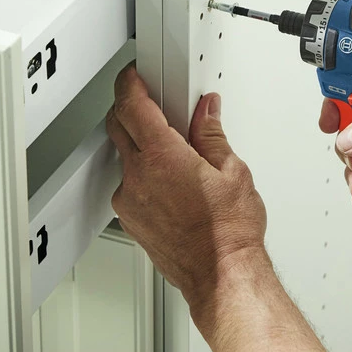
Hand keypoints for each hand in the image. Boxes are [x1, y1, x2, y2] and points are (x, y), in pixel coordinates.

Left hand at [107, 64, 266, 308]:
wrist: (222, 276)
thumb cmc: (229, 233)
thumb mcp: (233, 171)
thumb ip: (212, 135)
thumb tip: (206, 112)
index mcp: (163, 157)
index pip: (132, 105)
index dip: (130, 83)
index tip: (136, 75)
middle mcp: (139, 177)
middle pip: (118, 126)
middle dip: (131, 108)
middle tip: (153, 102)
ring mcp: (131, 201)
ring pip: (124, 157)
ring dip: (141, 145)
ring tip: (174, 150)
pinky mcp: (131, 220)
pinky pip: (130, 185)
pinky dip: (144, 174)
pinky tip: (172, 182)